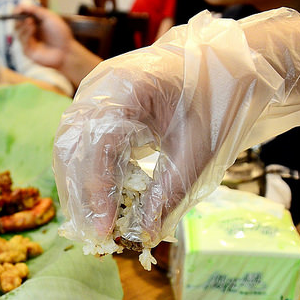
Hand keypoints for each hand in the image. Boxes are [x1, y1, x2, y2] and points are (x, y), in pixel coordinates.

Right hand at [13, 3, 73, 69]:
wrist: (66, 49)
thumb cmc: (60, 33)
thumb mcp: (49, 17)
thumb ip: (36, 10)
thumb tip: (22, 5)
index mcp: (35, 23)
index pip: (21, 17)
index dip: (17, 12)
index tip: (17, 9)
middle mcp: (30, 32)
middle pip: (16, 25)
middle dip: (18, 19)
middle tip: (25, 17)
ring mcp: (28, 42)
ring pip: (18, 32)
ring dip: (23, 26)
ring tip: (31, 23)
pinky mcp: (28, 51)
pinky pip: (22, 41)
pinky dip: (26, 34)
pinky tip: (32, 30)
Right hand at [53, 8, 299, 254]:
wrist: (228, 65)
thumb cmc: (218, 99)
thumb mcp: (198, 150)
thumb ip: (170, 192)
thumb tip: (146, 234)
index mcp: (125, 87)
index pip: (96, 145)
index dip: (97, 191)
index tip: (105, 228)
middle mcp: (99, 87)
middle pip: (71, 147)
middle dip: (81, 195)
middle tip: (95, 234)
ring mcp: (95, 93)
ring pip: (70, 147)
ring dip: (80, 187)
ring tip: (95, 223)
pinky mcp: (99, 104)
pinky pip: (82, 142)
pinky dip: (89, 173)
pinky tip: (101, 201)